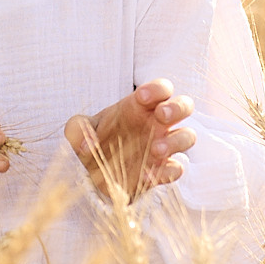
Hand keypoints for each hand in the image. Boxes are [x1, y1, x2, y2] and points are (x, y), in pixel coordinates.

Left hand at [64, 79, 194, 200]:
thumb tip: (87, 143)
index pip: (161, 88)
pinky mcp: (161, 171)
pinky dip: (166, 172)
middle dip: (177, 107)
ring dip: (176, 141)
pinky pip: (176, 169)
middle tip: (161, 115)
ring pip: (187, 136)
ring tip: (156, 149)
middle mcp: (156, 123)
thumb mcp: (76, 130)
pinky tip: (146, 175)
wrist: (91, 174)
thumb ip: (77, 128)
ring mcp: (163, 146)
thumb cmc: (89, 142)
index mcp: (139, 106)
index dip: (156, 88)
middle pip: (184, 106)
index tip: (141, 96)